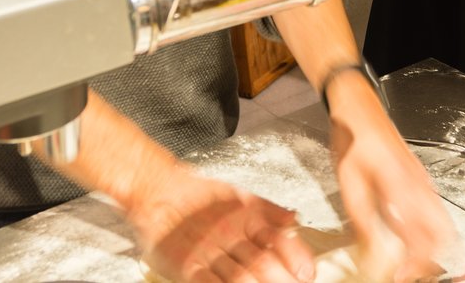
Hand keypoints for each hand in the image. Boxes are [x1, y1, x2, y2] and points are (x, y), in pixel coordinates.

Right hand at [128, 165, 316, 282]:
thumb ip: (268, 211)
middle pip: (263, 263)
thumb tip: (295, 220)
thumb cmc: (198, 196)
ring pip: (241, 277)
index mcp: (247, 217)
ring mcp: (208, 253)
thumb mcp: (238, 196)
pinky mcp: (187, 267)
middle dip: (282, 280)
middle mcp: (230, 236)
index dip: (297, 258)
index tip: (308, 274)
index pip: (280, 239)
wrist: (156, 190)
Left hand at [325, 74, 454, 279]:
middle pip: (445, 233)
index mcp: (402, 187)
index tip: (402, 277)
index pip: (421, 236)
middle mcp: (420, 185)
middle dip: (433, 259)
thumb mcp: (349, 185)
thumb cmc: (354, 141)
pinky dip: (433, 231)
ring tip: (413, 262)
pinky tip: (414, 238)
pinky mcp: (422, 179)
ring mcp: (425, 181)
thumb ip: (362, 221)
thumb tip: (369, 252)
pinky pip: (438, 211)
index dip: (414, 263)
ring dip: (434, 246)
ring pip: (445, 223)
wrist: (359, 111)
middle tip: (411, 273)